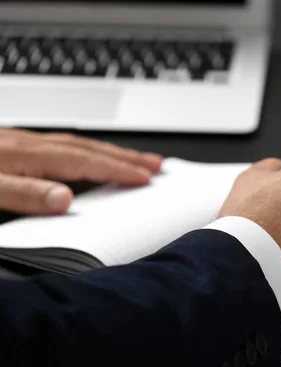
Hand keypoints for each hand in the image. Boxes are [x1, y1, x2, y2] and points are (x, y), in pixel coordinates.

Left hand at [0, 128, 162, 214]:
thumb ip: (24, 194)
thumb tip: (63, 200)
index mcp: (28, 155)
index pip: (84, 162)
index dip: (117, 170)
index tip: (144, 178)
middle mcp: (30, 145)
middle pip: (88, 149)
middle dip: (126, 157)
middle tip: (155, 164)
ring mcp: (22, 142)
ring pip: (77, 144)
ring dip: (109, 152)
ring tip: (133, 159)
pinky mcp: (13, 144)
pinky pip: (63, 144)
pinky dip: (86, 150)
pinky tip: (87, 155)